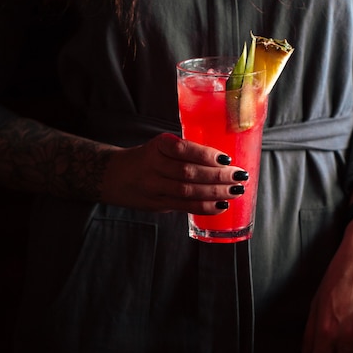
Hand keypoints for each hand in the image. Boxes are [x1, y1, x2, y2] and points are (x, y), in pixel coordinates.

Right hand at [100, 132, 247, 212]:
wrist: (114, 175)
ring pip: (188, 192)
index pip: (183, 149)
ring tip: (235, 190)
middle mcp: (153, 166)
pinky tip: (221, 205)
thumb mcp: (161, 146)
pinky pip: (184, 207)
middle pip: (188, 173)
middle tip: (239, 175)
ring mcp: (154, 187)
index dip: (205, 155)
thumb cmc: (147, 157)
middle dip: (217, 176)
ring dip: (215, 193)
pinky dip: (205, 207)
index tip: (226, 158)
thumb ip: (185, 151)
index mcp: (157, 146)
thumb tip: (222, 161)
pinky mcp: (157, 204)